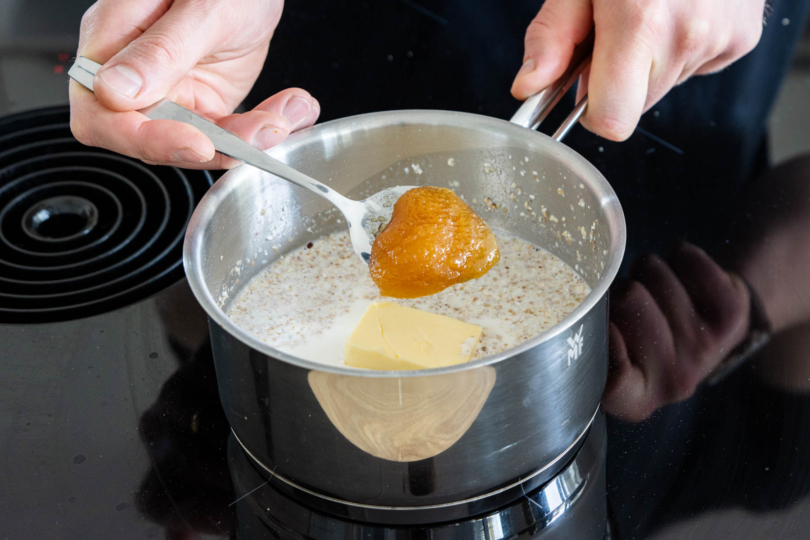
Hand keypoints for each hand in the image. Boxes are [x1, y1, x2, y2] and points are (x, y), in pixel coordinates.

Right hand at [70, 0, 319, 168]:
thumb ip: (161, 50)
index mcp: (112, 39)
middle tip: (260, 133)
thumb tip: (114, 92)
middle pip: (149, 139)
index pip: (101, 113)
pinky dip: (262, 128)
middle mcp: (134, 72)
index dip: (141, 139)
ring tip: (286, 116)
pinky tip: (293, 109)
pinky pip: (226, 135)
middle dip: (211, 145)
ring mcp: (170, 91)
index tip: (195, 143)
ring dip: (246, 140)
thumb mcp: (202, 7)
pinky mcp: (204, 103)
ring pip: (196, 144)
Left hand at [512, 0, 765, 140]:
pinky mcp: (742, 38)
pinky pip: (694, 67)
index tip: (583, 82)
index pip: (612, 120)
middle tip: (616, 28)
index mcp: (640, 21)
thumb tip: (531, 85)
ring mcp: (720, 38)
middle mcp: (686, 35)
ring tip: (651, 10)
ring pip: (664, 86)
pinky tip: (678, 9)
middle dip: (618, 78)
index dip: (591, 109)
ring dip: (649, 61)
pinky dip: (680, 47)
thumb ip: (554, 34)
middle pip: (636, 106)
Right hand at [604, 243, 749, 421]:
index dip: (605, 342)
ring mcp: (705, 348)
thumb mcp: (608, 357)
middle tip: (634, 308)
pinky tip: (687, 282)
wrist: (708, 333)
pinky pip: (685, 257)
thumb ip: (591, 342)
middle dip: (622, 289)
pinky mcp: (732, 313)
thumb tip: (583, 310)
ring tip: (660, 296)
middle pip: (626, 296)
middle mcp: (673, 381)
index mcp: (634, 398)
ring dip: (648, 273)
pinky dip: (680, 257)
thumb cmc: (642, 340)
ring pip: (651, 270)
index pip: (614, 379)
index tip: (605, 325)